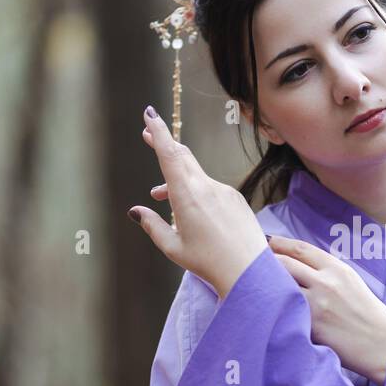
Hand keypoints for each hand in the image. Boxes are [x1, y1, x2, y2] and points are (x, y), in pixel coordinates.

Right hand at [129, 105, 267, 299]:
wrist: (248, 270)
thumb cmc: (208, 262)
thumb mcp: (172, 247)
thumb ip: (152, 225)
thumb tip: (136, 211)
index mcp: (187, 195)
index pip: (169, 154)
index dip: (158, 132)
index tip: (149, 114)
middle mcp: (207, 187)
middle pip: (183, 156)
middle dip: (164, 143)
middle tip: (148, 134)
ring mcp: (225, 191)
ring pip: (196, 175)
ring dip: (177, 179)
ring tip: (161, 196)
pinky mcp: (236, 199)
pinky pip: (212, 188)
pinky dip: (197, 191)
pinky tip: (194, 212)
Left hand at [267, 235, 385, 385]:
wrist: (383, 345)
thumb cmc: (369, 316)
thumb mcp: (353, 284)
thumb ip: (329, 273)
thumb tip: (300, 267)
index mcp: (338, 269)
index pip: (300, 249)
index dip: (279, 243)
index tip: (266, 243)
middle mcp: (326, 282)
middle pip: (284, 263)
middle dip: (265, 261)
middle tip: (252, 264)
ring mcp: (317, 304)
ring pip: (280, 286)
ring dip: (265, 285)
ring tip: (254, 287)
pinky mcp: (311, 325)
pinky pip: (284, 311)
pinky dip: (272, 308)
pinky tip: (263, 310)